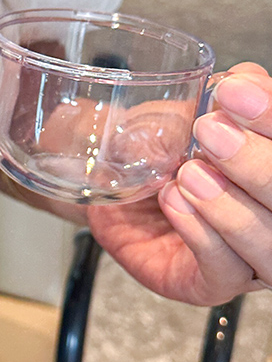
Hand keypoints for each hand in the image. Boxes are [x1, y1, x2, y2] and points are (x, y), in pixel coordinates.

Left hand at [88, 63, 271, 304]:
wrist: (106, 183)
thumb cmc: (153, 148)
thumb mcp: (179, 114)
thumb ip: (216, 99)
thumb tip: (245, 80)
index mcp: (270, 164)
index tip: (235, 92)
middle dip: (258, 164)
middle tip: (211, 132)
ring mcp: (251, 253)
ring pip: (269, 242)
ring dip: (229, 205)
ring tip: (188, 175)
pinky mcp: (213, 281)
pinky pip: (224, 269)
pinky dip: (201, 234)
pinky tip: (175, 203)